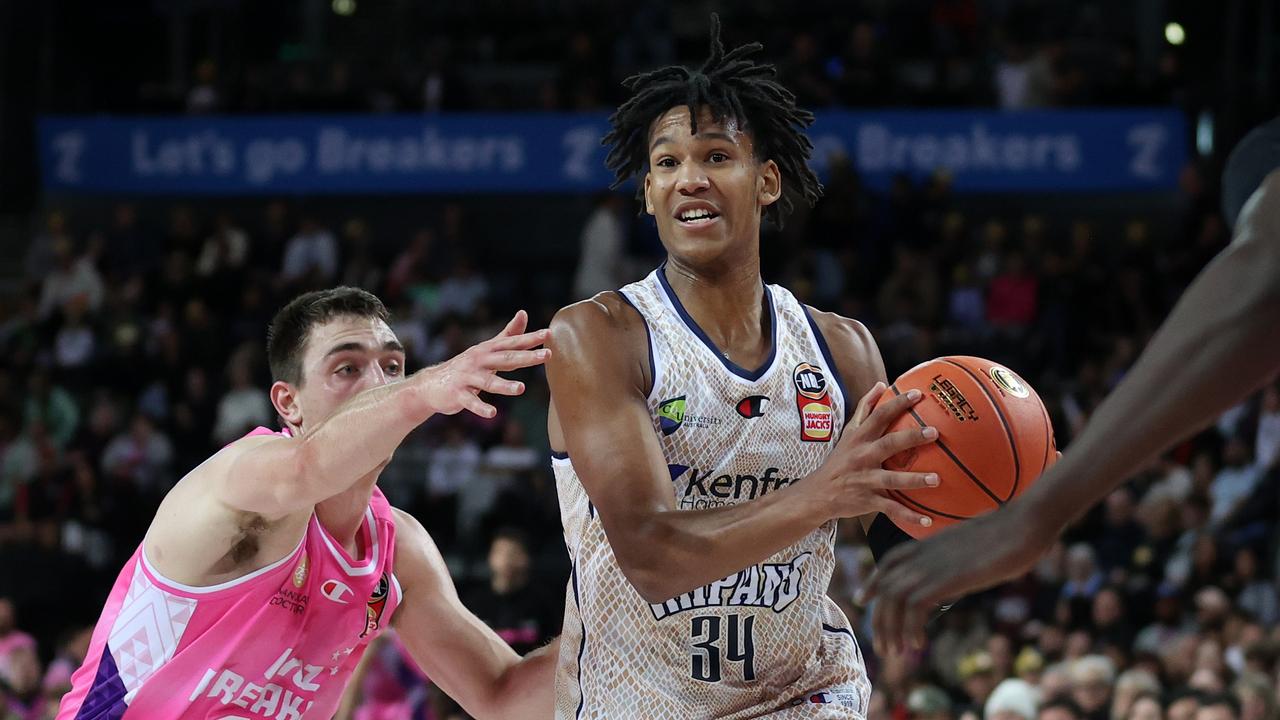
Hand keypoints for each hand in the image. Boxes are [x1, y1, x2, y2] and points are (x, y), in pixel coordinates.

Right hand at [416, 310, 549, 417]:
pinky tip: (493, 413)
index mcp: (488, 350)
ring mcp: (467, 377)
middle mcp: (478, 360)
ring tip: (521, 388)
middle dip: (526, 357)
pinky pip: (470, 402)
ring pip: (488, 381)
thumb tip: (523, 313)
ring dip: (504, 385)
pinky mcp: (457, 394)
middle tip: (547, 355)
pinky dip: (481, 408)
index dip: (530, 338)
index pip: (512, 342)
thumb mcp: (487, 349)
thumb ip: (508, 334)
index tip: (548, 334)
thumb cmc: (467, 366)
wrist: (431, 384)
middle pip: (505, 358)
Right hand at [818, 382, 939, 525]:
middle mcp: (863, 457)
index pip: (879, 416)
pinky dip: (909, 516)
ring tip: (936, 479)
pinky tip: (928, 521)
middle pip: (888, 444)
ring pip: (892, 479)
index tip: (917, 394)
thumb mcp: (848, 432)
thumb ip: (865, 408)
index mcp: (860, 438)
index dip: (897, 404)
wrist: (818, 494)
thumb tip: (881, 385)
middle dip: (911, 438)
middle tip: (933, 432)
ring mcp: (865, 480)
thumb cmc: (839, 460)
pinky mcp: (868, 501)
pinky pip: (891, 509)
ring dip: (914, 480)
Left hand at [863, 495, 1054, 654]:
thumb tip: (952, 578)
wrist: (1023, 524)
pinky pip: (914, 605)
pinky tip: (917, 643)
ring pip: (894, 598)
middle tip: (882, 645)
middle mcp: (924, 554)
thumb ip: (954, 561)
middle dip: (880, 618)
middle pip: (886, 586)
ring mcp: (933, 565)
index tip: (863, 600)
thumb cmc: (1006, 535)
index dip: (873, 582)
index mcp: (928, 544)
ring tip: (895, 651)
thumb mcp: (971, 549)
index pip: (889, 562)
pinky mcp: (946, 578)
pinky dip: (911, 628)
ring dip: (890, 628)